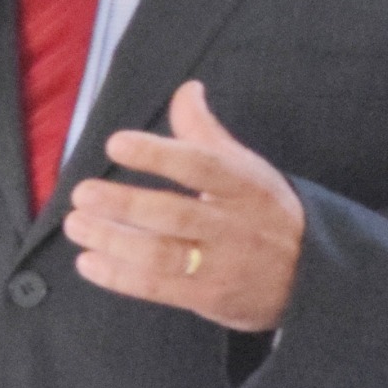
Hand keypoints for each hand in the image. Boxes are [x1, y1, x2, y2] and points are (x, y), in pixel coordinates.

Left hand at [66, 81, 303, 331]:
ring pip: (162, 253)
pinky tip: (87, 262)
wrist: (311, 276)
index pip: (201, 165)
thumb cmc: (262, 211)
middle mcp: (235, 225)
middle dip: (125, 204)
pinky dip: (119, 276)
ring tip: (75, 225)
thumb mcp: (246, 169)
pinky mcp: (209, 297)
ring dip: (113, 240)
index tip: (115, 144)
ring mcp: (223, 265)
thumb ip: (205, 132)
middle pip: (176, 214)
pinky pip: (158, 287)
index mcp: (245, 185)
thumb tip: (186, 89)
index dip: (158, 154)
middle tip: (82, 192)